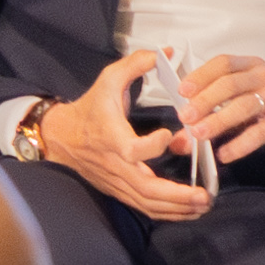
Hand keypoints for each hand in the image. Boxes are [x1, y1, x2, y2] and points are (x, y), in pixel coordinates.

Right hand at [38, 53, 206, 219]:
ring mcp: (117, 181)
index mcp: (112, 138)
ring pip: (147, 203)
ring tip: (202, 206)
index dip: (153, 146)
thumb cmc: (90, 108)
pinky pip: (143, 207)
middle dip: (177, 196)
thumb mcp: (109, 80)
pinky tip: (187, 211)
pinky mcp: (119, 190)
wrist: (61, 136)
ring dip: (176, 208)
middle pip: (146, 189)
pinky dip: (166, 212)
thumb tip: (168, 53)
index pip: (133, 151)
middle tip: (203, 196)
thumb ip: (136, 64)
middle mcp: (115, 165)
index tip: (169, 135)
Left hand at [171, 53, 264, 161]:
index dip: (201, 75)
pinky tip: (225, 154)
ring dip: (218, 121)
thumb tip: (186, 123)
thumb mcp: (255, 89)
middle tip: (186, 116)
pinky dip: (240, 145)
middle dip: (205, 100)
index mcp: (253, 66)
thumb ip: (223, 100)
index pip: (224, 63)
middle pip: (230, 84)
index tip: (182, 90)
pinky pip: (260, 133)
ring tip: (199, 134)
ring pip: (243, 107)